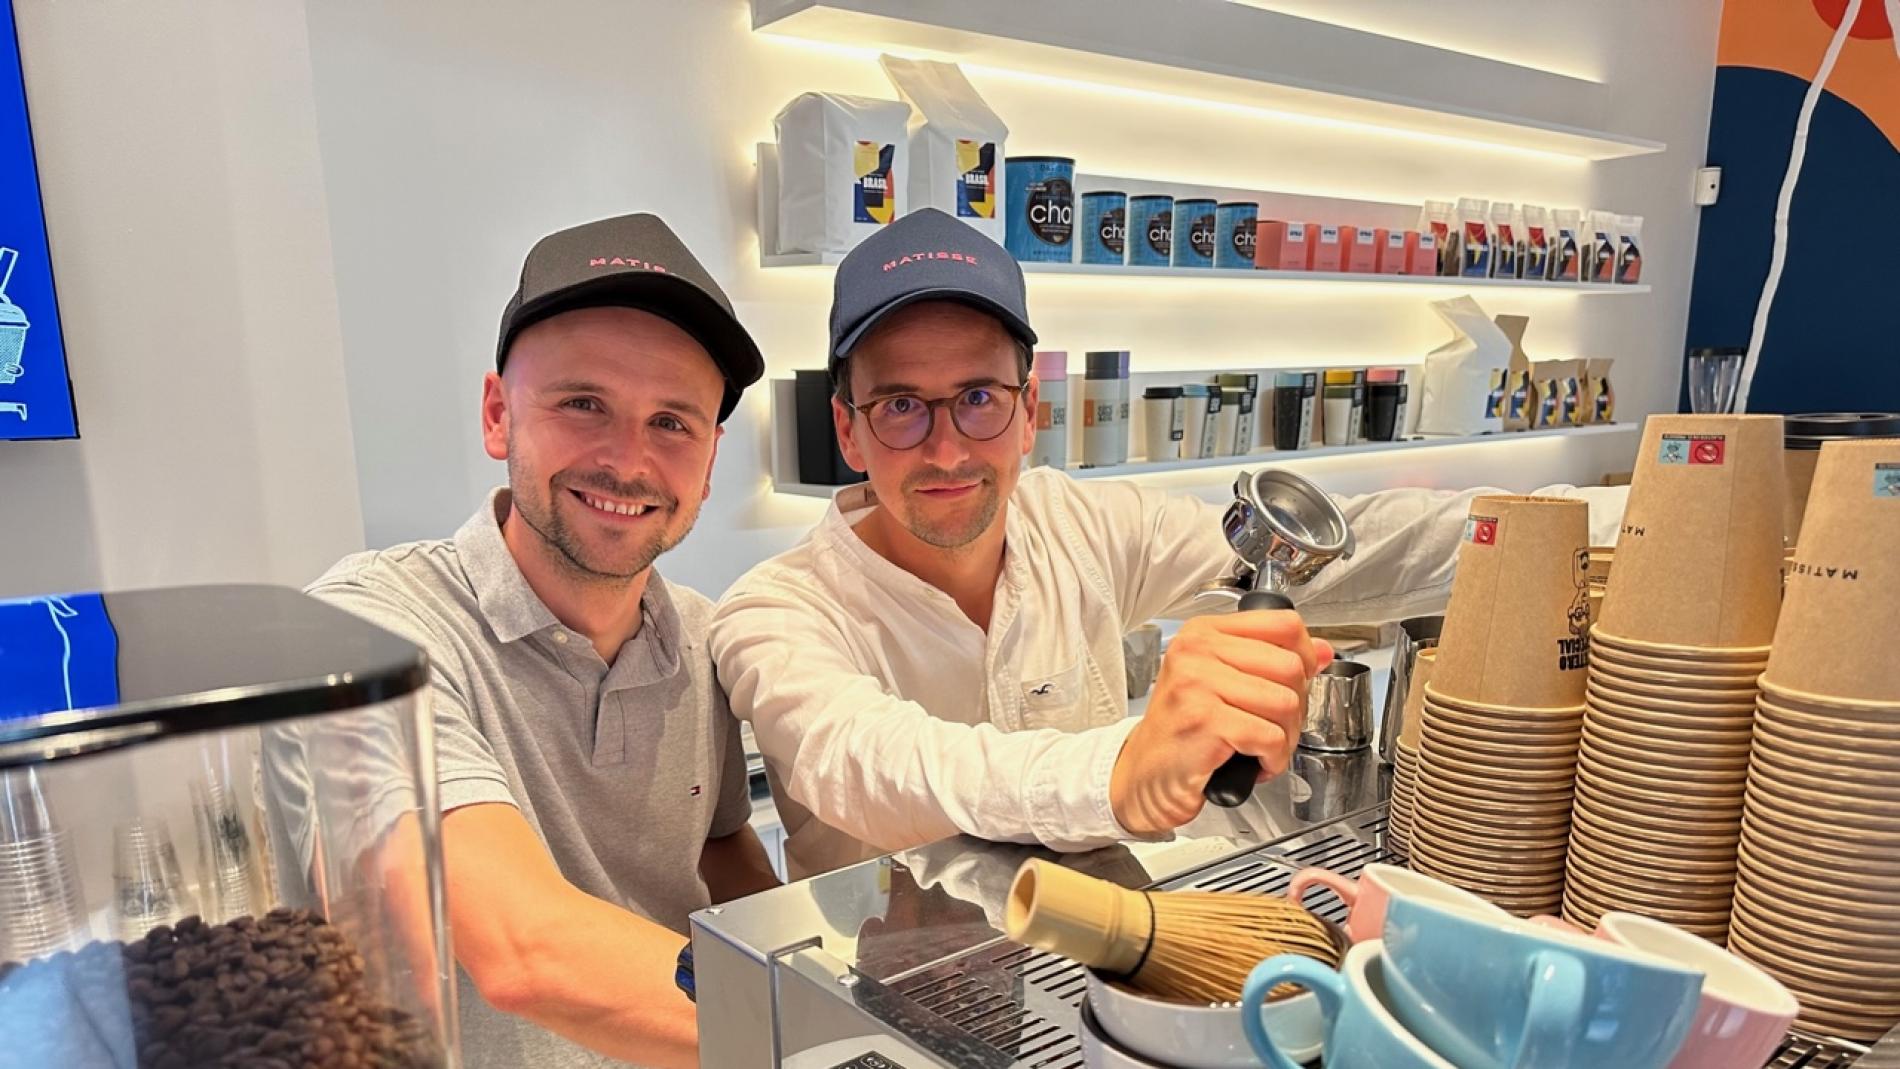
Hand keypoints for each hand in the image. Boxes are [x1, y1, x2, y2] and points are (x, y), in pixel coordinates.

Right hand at [1109, 612, 1332, 835]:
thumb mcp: (1222, 683)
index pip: (1283, 624)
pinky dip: (1273, 759)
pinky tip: (1255, 763)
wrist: (1143, 774)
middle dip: (1296, 707)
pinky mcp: (1203, 720)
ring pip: (1285, 703)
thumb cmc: (1182, 729)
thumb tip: (1322, 651)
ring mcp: (1197, 684)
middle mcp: (1197, 651)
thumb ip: (1271, 661)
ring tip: (1263, 748)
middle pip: (1290, 666)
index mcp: (1204, 633)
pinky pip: (1270, 737)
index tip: (1295, 682)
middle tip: (1274, 727)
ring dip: (1285, 738)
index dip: (1305, 657)